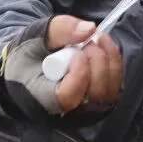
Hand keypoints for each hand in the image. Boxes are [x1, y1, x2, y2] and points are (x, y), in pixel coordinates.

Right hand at [1, 16, 123, 120]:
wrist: (26, 70)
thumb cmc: (27, 55)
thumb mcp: (34, 36)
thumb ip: (59, 29)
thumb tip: (90, 29)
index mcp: (42, 99)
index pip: (68, 97)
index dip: (79, 74)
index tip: (77, 51)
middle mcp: (67, 112)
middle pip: (95, 95)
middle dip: (98, 63)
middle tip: (89, 41)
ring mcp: (85, 110)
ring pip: (110, 92)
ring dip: (110, 61)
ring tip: (98, 39)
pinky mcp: (98, 101)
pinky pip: (116, 86)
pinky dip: (114, 63)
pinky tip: (104, 46)